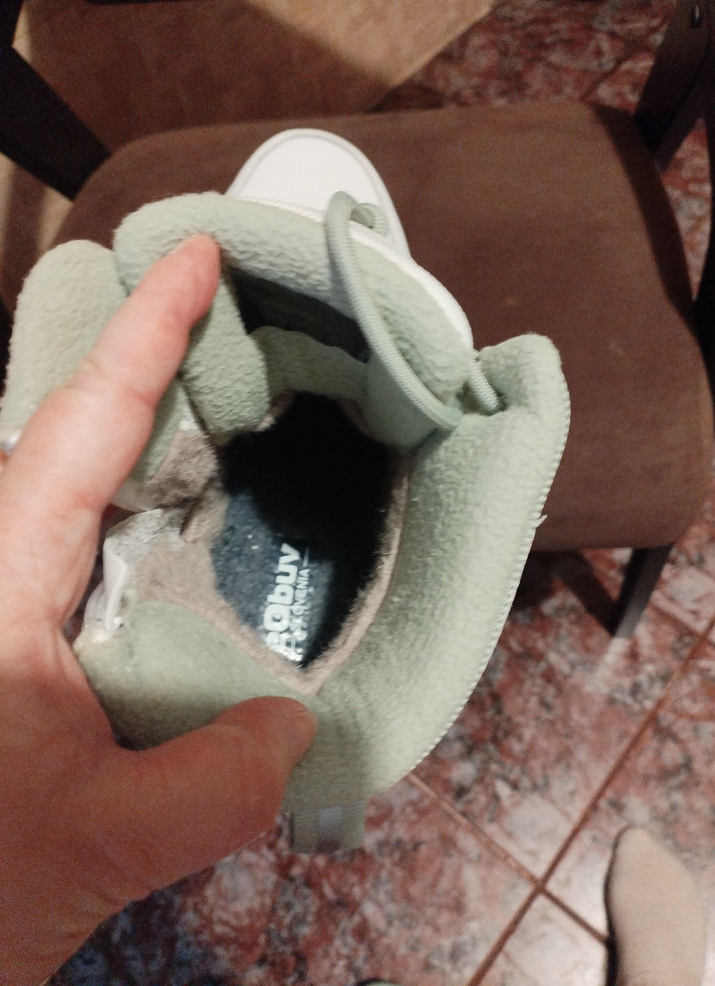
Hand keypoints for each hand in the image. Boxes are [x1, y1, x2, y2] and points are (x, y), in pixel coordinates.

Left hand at [0, 236, 315, 985]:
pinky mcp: (19, 637)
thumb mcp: (97, 844)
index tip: (198, 257)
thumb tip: (298, 728)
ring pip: (83, 489)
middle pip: (82, 436)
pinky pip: (89, 545)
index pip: (84, 427)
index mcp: (1, 577)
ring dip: (161, 440)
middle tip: (250, 327)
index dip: (147, 333)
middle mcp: (0, 566)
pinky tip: (197, 527)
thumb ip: (216, 785)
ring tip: (242, 406)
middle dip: (163, 369)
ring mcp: (8, 598)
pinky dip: (149, 515)